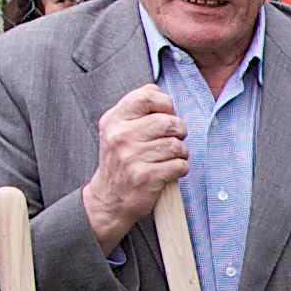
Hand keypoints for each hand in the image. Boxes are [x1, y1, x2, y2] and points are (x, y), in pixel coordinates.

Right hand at [82, 85, 191, 246]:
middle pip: (167, 122)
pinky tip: (170, 171)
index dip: (165, 103)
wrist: (109, 199)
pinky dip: (180, 168)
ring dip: (181, 152)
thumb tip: (159, 91)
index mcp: (114, 120)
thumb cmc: (120, 161)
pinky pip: (178, 165)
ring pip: (176, 145)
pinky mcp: (145, 177)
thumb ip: (135, 109)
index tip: (167, 115)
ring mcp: (131, 157)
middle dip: (179, 130)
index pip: (147, 96)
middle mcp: (120, 137)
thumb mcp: (117, 130)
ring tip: (171, 157)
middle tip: (174, 139)